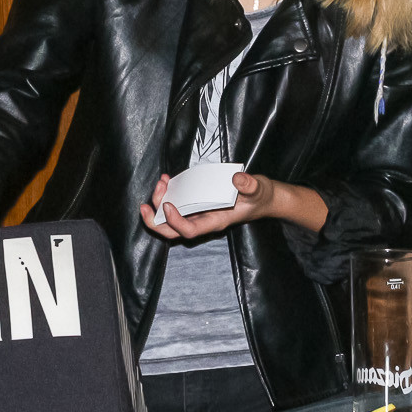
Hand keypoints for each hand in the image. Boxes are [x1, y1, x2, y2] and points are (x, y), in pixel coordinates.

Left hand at [138, 172, 327, 239]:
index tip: (168, 204)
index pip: (189, 231)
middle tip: (147, 203)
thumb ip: (250, 185)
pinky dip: (168, 194)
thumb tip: (237, 179)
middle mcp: (204, 221)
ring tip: (161, 182)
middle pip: (172, 232)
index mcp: (215, 222)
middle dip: (155, 220)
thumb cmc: (260, 196)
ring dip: (159, 203)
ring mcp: (199, 214)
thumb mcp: (258, 189)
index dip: (175, 222)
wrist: (264, 198)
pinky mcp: (198, 204)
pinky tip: (167, 180)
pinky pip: (177, 205)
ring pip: (171, 219)